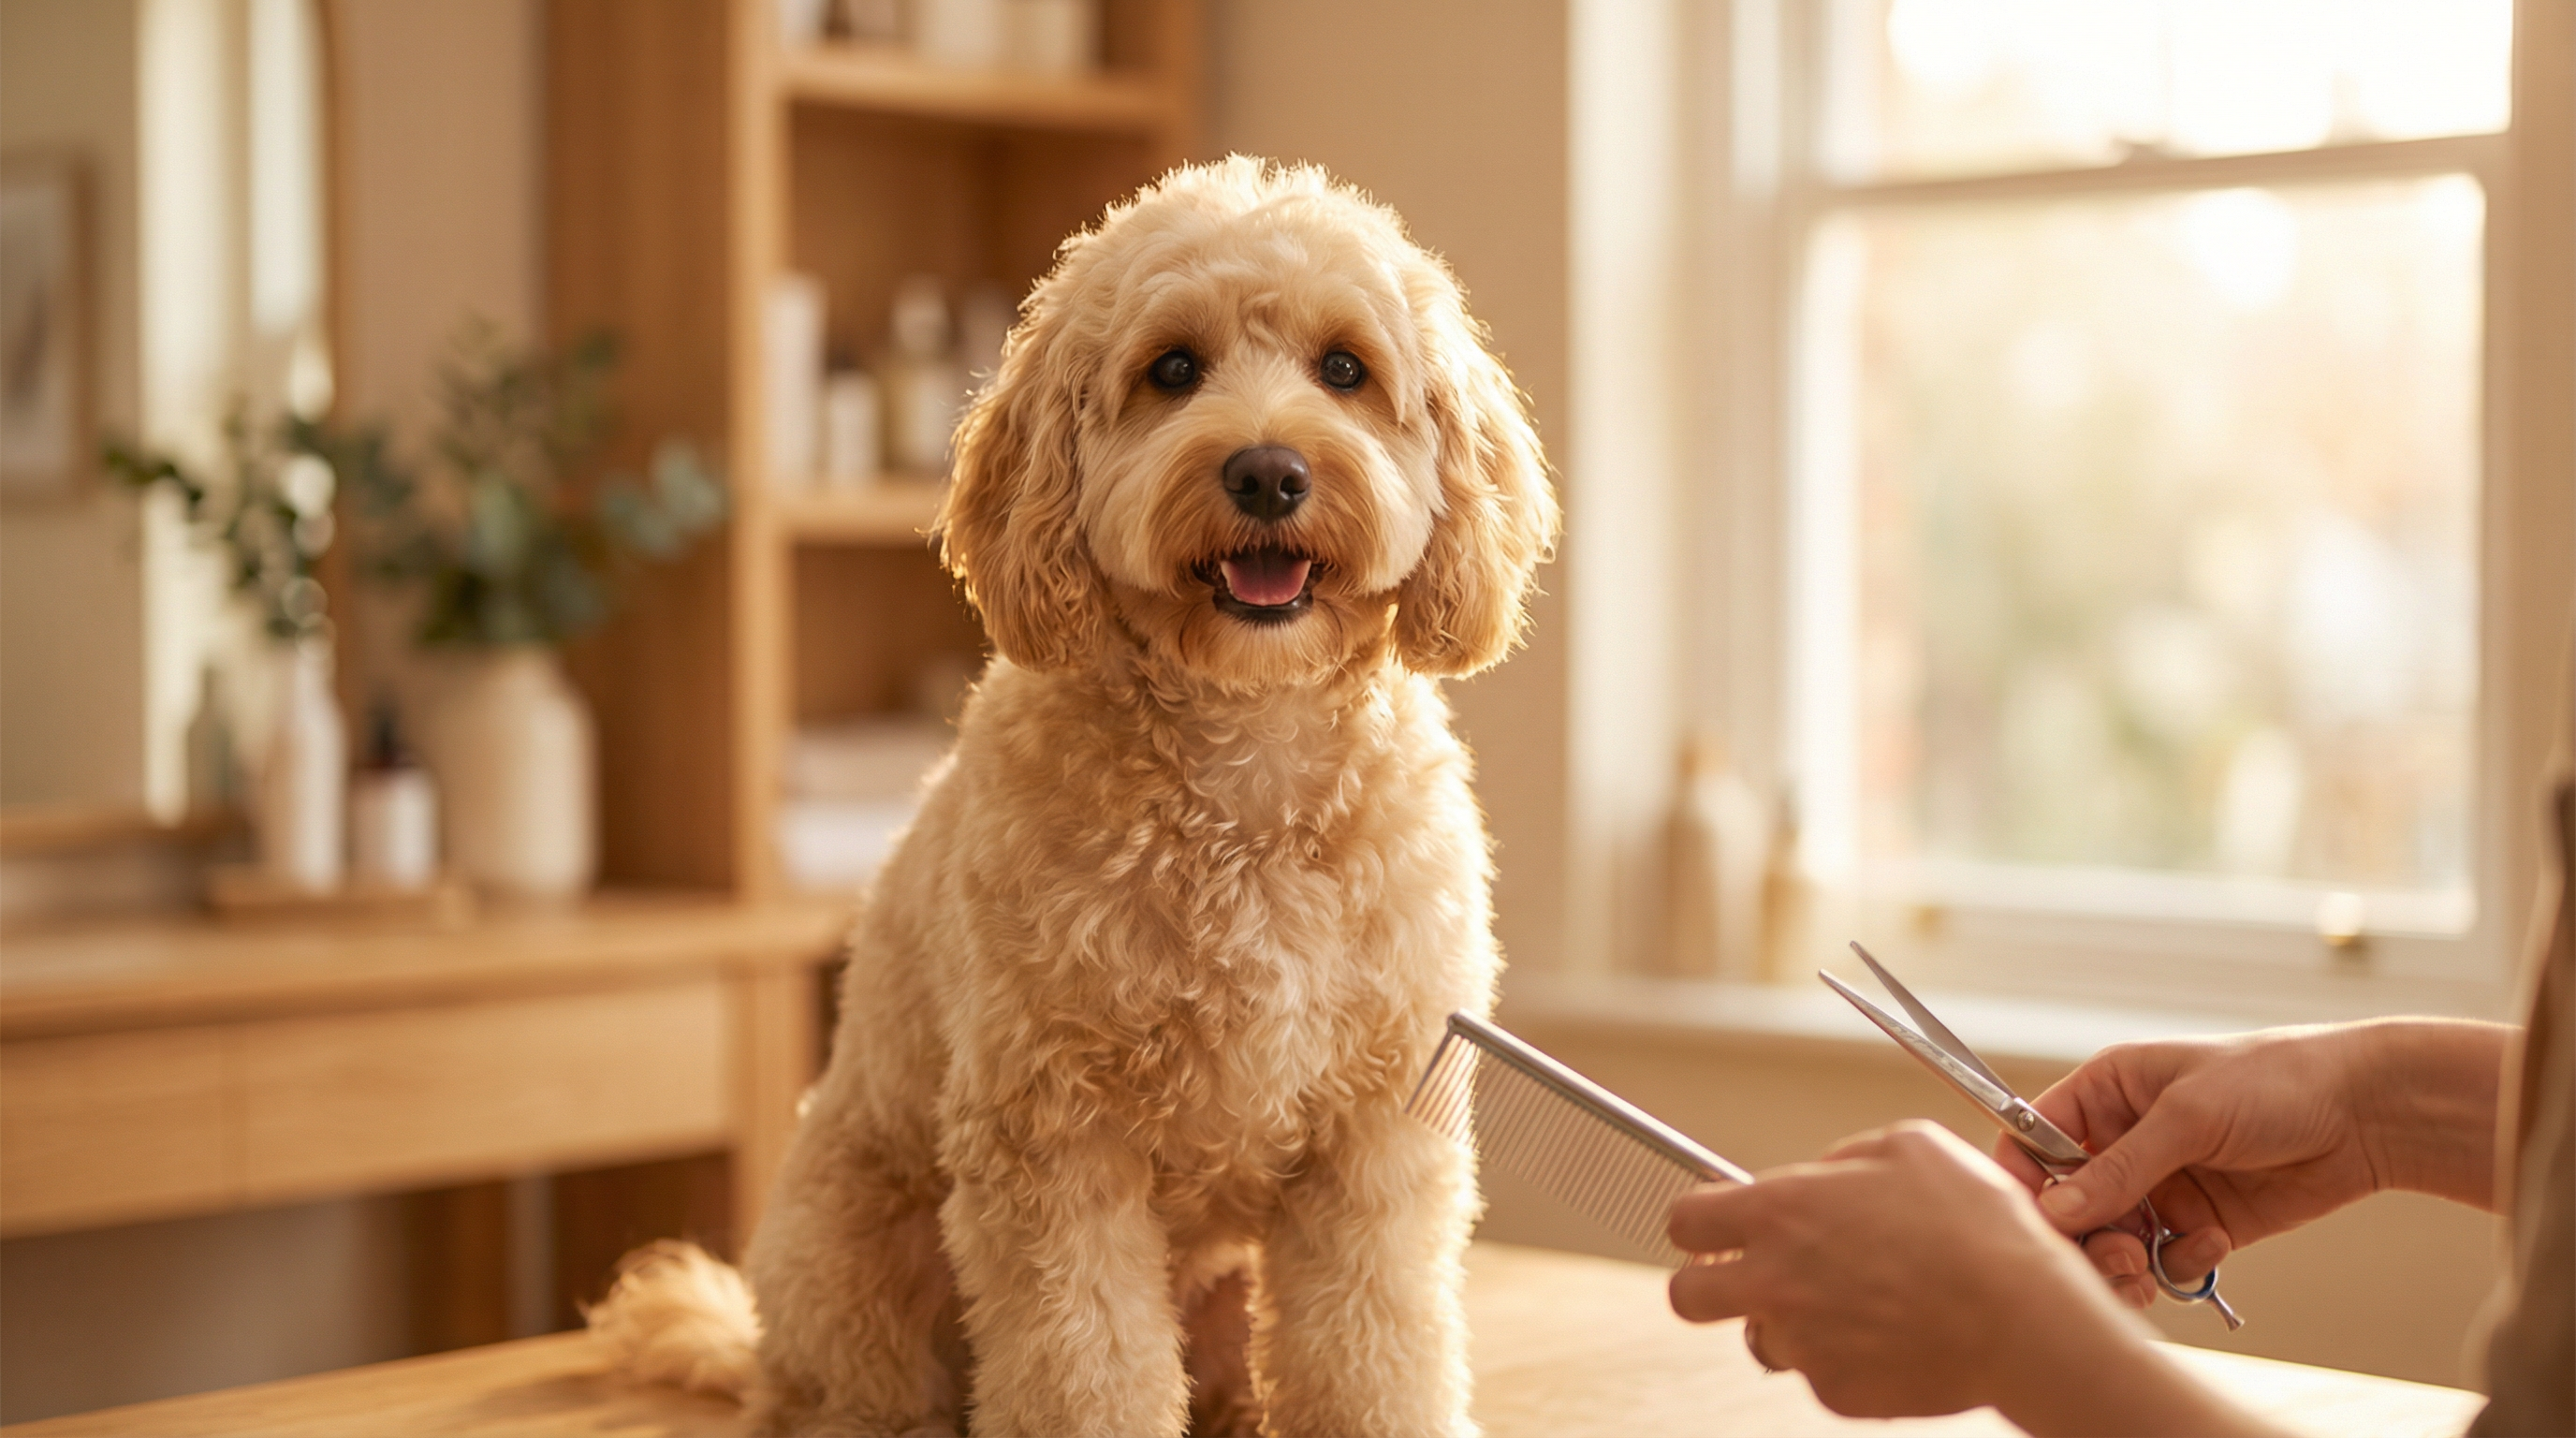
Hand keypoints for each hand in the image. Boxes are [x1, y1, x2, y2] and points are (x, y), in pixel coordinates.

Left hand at [1667, 1121, 2130, 1419]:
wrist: (2025, 1318)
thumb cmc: (1976, 1227)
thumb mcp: (1909, 1147)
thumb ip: (1843, 1160)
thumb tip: (1821, 1177)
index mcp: (1780, 1212)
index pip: (1685, 1220)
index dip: (1700, 1222)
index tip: (1718, 1226)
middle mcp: (1774, 1280)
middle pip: (1686, 1295)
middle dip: (1707, 1284)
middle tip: (1751, 1274)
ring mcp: (1801, 1343)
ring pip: (1760, 1338)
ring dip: (1790, 1322)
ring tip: (1854, 1303)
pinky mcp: (1834, 1392)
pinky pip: (1817, 1373)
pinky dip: (1844, 1357)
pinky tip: (1890, 1334)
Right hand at [1999, 1020, 2507, 1306]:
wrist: (2366, 1114)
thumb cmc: (2275, 1082)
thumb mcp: (2188, 1116)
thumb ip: (2119, 1168)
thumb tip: (2054, 1212)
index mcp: (2107, 1094)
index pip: (2034, 1138)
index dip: (2025, 1181)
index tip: (2034, 1224)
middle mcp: (2125, 1141)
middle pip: (2068, 1204)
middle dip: (2082, 1238)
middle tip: (2113, 1257)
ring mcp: (2162, 1186)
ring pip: (2110, 1241)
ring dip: (2123, 1263)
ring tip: (2146, 1271)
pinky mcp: (2199, 1224)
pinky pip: (2163, 1260)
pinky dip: (2178, 1264)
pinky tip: (2211, 1244)